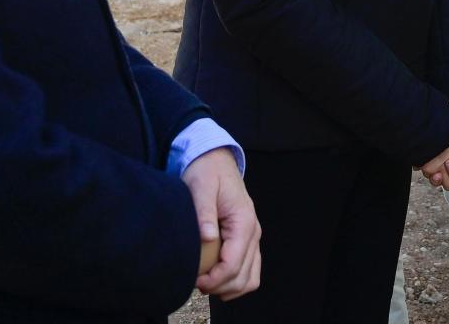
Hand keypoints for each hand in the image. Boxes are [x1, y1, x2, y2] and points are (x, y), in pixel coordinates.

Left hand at [181, 148, 260, 299]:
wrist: (216, 161)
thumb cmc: (207, 172)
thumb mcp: (201, 186)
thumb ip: (204, 212)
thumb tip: (207, 237)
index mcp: (244, 221)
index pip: (233, 263)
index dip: (215, 279)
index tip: (195, 280)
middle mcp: (253, 232)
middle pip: (243, 277)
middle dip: (220, 287)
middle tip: (197, 284)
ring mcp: (253, 237)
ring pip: (250, 278)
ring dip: (229, 288)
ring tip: (206, 284)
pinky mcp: (247, 240)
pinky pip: (250, 270)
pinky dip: (235, 281)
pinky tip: (216, 279)